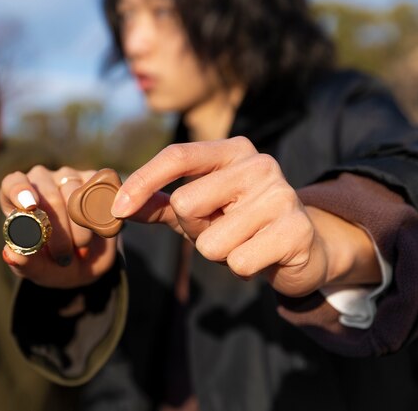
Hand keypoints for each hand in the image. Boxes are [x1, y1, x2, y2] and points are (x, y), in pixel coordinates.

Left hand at [0, 165, 117, 287]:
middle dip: (57, 229)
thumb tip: (11, 253)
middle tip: (63, 256)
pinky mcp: (94, 181)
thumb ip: (25, 262)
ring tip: (80, 249)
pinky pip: (98, 193)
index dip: (20, 190)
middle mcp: (42, 182)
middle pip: (48, 194)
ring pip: (75, 194)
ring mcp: (69, 178)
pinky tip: (97, 233)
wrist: (87, 264)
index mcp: (17, 198)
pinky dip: (98, 217)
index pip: (13, 183)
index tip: (30, 206)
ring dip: (79, 228)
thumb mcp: (38, 269)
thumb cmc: (53, 263)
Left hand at [110, 137, 378, 296]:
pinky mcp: (296, 231)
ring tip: (243, 242)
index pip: (177, 155)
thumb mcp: (196, 209)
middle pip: (185, 203)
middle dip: (193, 229)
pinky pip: (238, 262)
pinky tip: (261, 256)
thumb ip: (157, 203)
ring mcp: (281, 195)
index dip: (142, 181)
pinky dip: (241, 267)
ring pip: (210, 242)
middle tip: (220, 229)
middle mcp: (259, 164)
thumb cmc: (240, 224)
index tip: (116, 209)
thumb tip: (115, 205)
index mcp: (232, 150)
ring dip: (218, 252)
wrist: (301, 247)